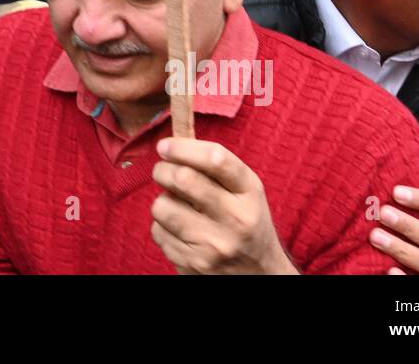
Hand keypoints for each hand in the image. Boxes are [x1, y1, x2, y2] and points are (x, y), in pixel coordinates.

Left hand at [150, 137, 297, 274]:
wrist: (259, 273)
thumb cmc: (244, 219)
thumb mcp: (243, 190)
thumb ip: (213, 166)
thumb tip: (169, 144)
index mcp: (250, 193)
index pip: (216, 159)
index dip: (183, 148)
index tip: (164, 146)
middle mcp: (235, 220)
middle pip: (183, 179)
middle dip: (162, 170)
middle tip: (162, 171)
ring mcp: (214, 246)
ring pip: (162, 207)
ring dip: (163, 202)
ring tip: (177, 206)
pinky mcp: (194, 264)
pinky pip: (158, 232)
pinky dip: (162, 227)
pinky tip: (181, 232)